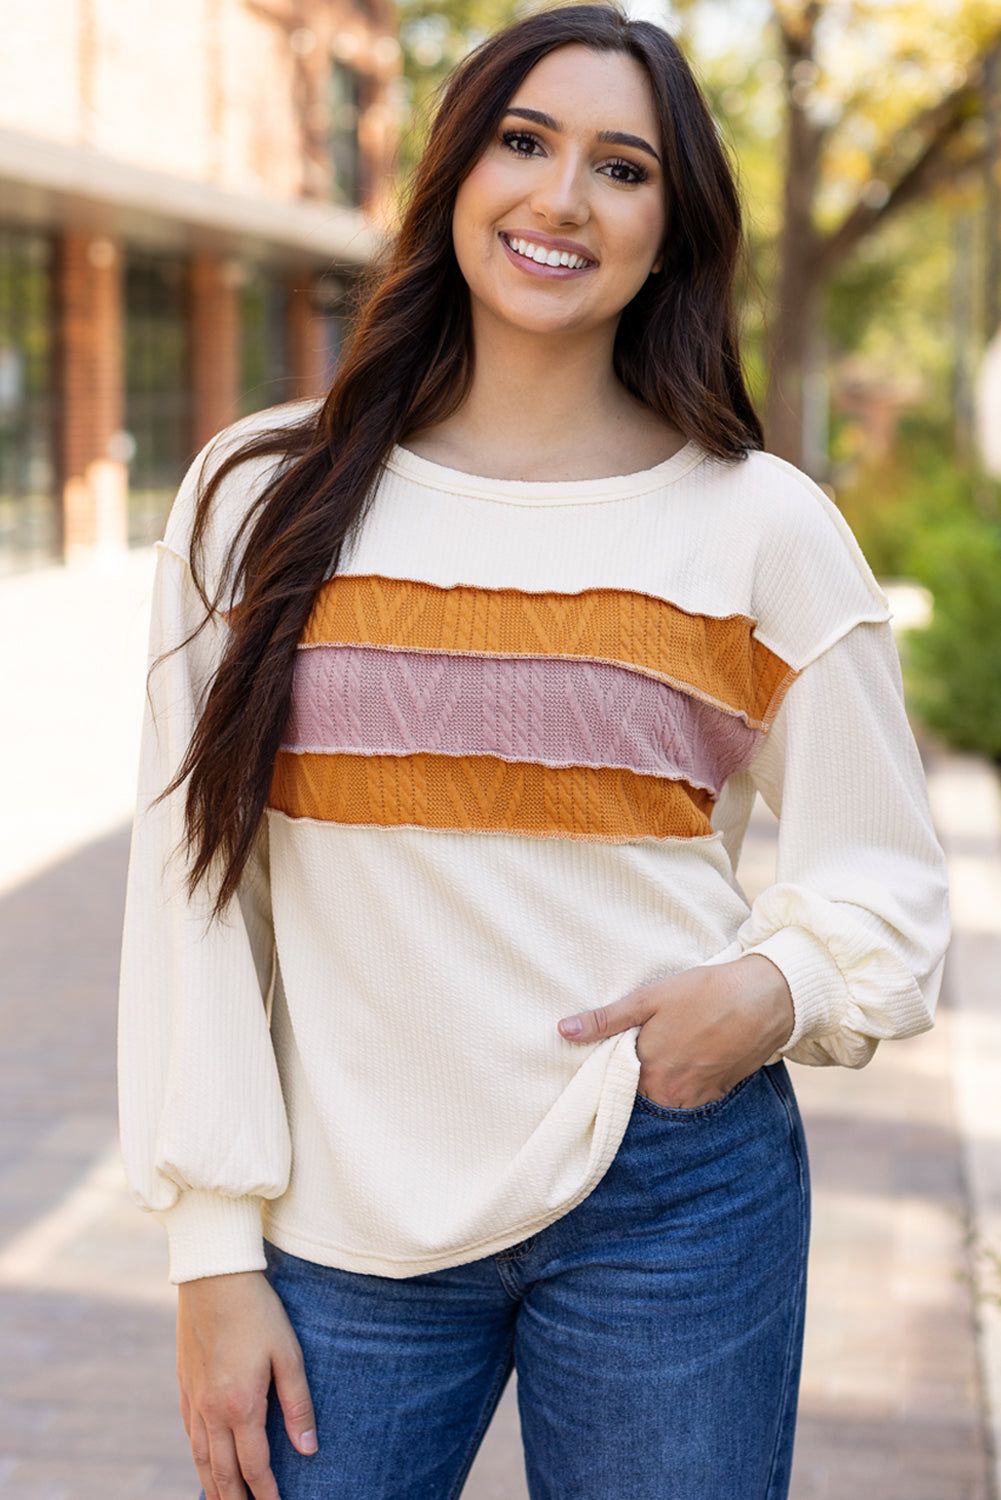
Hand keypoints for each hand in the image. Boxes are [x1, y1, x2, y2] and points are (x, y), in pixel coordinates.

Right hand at [177, 1269, 316, 1499]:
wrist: (214, 1277)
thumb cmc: (258, 1312)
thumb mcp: (289, 1354)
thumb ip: (298, 1405)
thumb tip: (308, 1450)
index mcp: (240, 1406)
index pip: (254, 1466)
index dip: (267, 1494)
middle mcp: (211, 1410)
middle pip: (222, 1472)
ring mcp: (193, 1399)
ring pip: (199, 1458)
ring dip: (212, 1485)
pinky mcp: (183, 1384)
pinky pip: (188, 1434)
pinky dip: (196, 1457)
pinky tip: (203, 1462)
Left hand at [557, 954, 794, 1108]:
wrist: (767, 998)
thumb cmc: (705, 993)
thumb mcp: (649, 999)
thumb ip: (606, 1020)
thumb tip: (563, 1031)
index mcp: (649, 1075)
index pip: (613, 1084)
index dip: (609, 1067)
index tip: (608, 1052)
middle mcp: (672, 1096)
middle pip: (638, 1093)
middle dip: (633, 1073)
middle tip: (640, 1044)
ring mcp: (698, 1098)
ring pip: (664, 1095)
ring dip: (660, 1078)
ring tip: (668, 1046)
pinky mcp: (719, 1094)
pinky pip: (690, 1095)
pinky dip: (684, 1080)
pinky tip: (689, 1052)